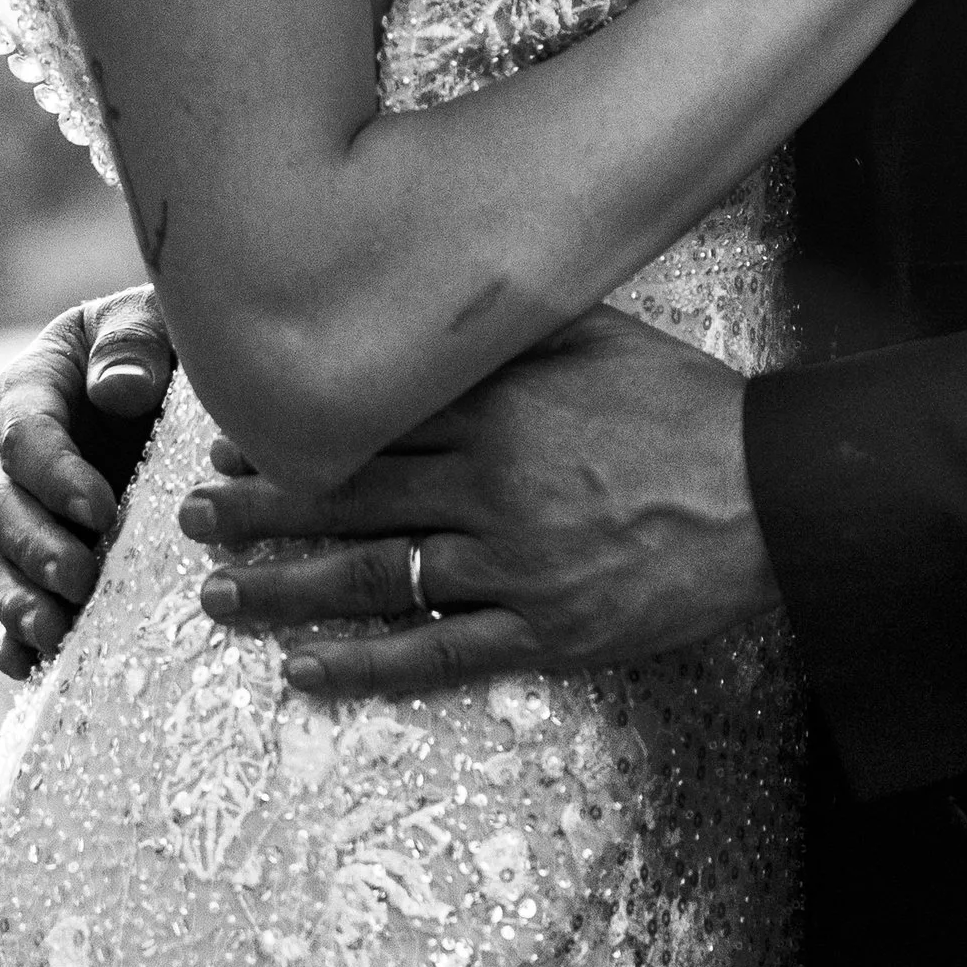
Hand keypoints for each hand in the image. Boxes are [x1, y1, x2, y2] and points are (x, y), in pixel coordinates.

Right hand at [0, 287, 178, 677]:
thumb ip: (134, 343)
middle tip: (79, 578)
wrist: (189, 386)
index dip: (55, 475)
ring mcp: (25, 515)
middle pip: (3, 507)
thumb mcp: (158, 322)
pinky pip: (14, 604)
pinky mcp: (44, 559)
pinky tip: (29, 667)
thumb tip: (117, 390)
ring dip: (18, 601)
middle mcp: (14, 458)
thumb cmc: (173, 342)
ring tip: (53, 632)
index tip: (101, 509)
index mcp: (31, 389)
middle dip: (35, 548)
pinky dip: (13, 637)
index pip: (25, 434)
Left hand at [175, 307, 779, 699]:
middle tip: (190, 515)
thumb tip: (447, 293)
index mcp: (499, 407)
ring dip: (284, 587)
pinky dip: (364, 666)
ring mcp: (514, 564)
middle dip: (259, 506)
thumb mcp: (603, 336)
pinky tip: (305, 673)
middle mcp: (490, 482)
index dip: (291, 431)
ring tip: (218, 593)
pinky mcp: (546, 630)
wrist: (776, 495)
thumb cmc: (690, 407)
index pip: (369, 418)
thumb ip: (518, 326)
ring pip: (373, 577)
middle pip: (348, 496)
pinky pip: (435, 653)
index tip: (230, 434)